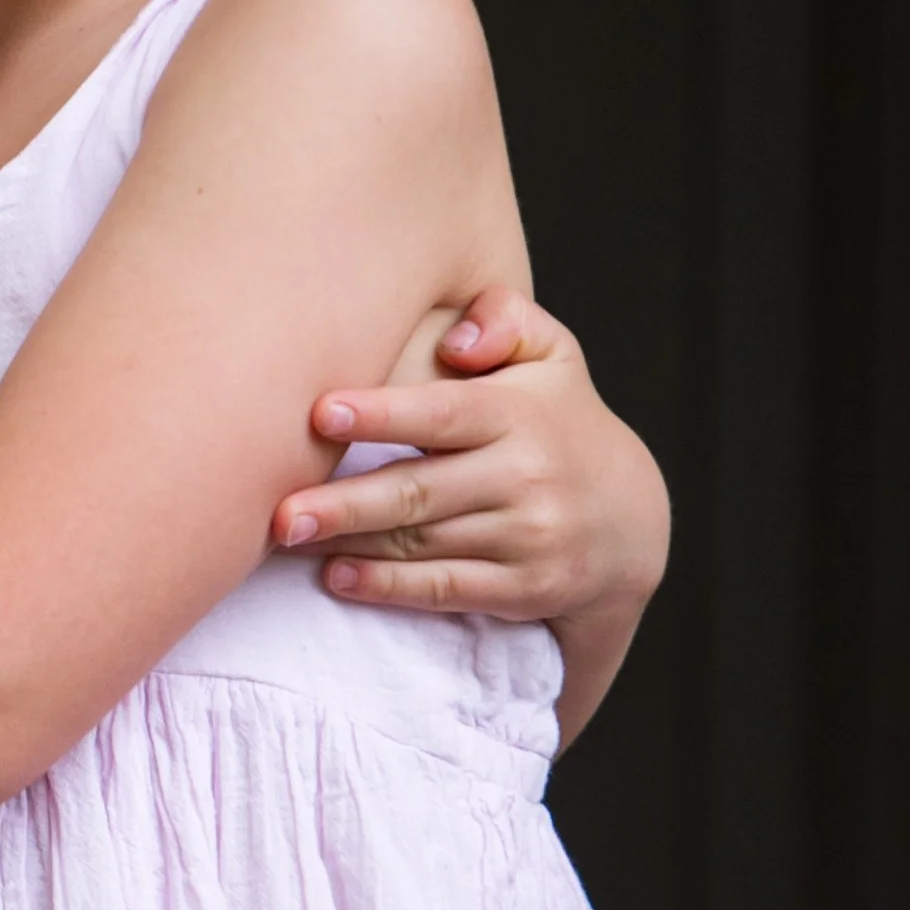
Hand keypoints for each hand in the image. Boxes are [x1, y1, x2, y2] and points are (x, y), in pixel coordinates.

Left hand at [270, 287, 670, 625]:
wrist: (630, 521)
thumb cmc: (560, 422)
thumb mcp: (553, 356)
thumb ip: (507, 319)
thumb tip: (456, 338)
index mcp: (521, 414)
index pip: (445, 413)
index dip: (383, 414)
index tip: (321, 413)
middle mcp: (526, 476)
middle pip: (419, 491)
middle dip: (343, 503)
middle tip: (278, 511)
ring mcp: (527, 537)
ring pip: (420, 543)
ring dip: (349, 544)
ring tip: (286, 537)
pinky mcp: (524, 589)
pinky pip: (443, 589)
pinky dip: (386, 588)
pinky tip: (336, 577)